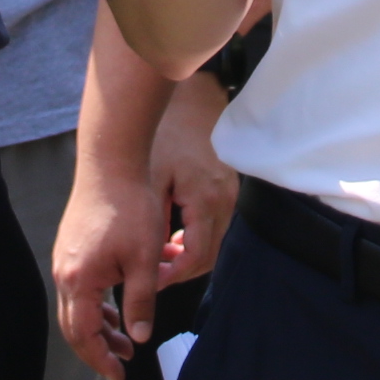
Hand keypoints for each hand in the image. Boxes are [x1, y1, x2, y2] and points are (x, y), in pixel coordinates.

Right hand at [55, 154, 171, 379]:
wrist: (112, 161)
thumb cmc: (131, 207)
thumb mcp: (144, 260)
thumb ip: (141, 301)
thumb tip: (138, 338)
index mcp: (79, 281)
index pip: (84, 335)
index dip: (101, 360)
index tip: (121, 377)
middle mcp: (64, 273)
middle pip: (74, 326)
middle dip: (98, 349)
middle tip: (122, 365)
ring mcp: (64, 259)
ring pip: (77, 307)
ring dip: (99, 327)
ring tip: (125, 340)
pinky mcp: (71, 247)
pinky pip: (80, 288)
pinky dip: (96, 305)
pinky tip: (116, 307)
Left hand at [153, 80, 240, 286]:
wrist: (193, 98)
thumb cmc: (167, 133)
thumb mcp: (152, 178)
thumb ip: (154, 220)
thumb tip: (149, 256)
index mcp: (205, 200)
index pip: (196, 257)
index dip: (172, 275)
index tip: (149, 280)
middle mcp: (224, 201)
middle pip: (208, 256)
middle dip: (180, 270)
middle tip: (152, 275)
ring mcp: (230, 194)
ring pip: (213, 242)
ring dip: (188, 254)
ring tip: (159, 256)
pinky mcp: (228, 187)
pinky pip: (215, 225)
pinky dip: (196, 237)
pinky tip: (173, 234)